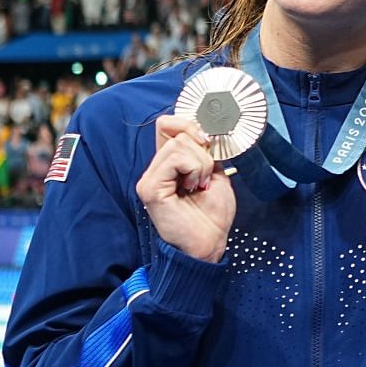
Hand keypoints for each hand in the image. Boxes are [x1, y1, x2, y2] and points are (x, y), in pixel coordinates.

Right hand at [137, 115, 235, 263]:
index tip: (209, 142)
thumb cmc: (212, 214)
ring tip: (199, 185)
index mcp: (170, 162)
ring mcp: (149, 177)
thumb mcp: (216, 173)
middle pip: (177, 132)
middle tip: (205, 177)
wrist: (209, 242)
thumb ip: (206, 152)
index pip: (168, 124)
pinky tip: (193, 188)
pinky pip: (176, 159)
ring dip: (201, 163)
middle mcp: (156, 167)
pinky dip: (194, 169)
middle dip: (203, 151)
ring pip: (178, 144)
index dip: (190, 124)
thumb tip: (206, 133)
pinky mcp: (150, 187)